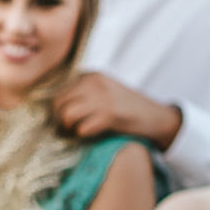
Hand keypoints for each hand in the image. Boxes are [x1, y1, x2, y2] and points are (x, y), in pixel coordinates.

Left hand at [55, 71, 182, 148]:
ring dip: (70, 128)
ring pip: (67, 116)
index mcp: (90, 75)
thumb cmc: (126, 107)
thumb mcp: (103, 91)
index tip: (64, 121)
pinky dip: (84, 135)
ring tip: (79, 132)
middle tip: (69, 130)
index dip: (57, 110)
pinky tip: (92, 134)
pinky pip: (82, 128)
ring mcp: (102, 97)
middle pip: (58, 104)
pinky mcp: (110, 114)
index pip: (58, 92)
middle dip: (60, 120)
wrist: (156, 116)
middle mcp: (94, 82)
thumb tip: (53, 110)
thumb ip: (81, 94)